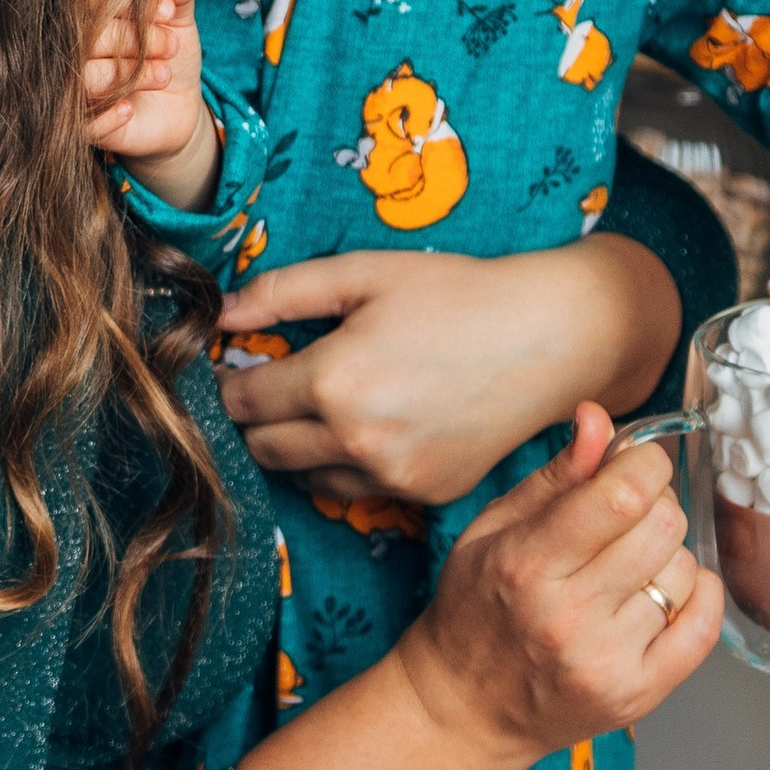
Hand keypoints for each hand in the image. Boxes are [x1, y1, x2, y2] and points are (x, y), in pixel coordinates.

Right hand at [84, 0, 217, 210]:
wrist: (179, 108)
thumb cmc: (169, 55)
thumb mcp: (179, 24)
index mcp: (94, 15)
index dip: (131, 1)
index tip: (169, 12)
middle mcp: (77, 49)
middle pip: (90, 36)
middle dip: (136, 38)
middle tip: (172, 46)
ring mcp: (76, 87)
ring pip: (85, 76)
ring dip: (128, 74)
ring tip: (165, 75)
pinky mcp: (83, 126)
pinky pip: (83, 122)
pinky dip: (106, 116)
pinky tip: (130, 109)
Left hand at [214, 239, 679, 506]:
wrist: (550, 337)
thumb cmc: (454, 293)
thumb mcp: (361, 274)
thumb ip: (280, 293)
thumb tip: (220, 315)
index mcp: (334, 383)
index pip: (242, 401)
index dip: (221, 384)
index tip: (220, 369)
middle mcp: (358, 441)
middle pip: (262, 448)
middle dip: (248, 418)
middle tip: (257, 385)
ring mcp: (394, 476)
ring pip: (302, 478)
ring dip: (290, 446)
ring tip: (307, 405)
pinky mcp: (425, 494)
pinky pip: (353, 490)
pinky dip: (338, 464)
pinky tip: (357, 425)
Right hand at [396, 407, 720, 767]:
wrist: (468, 705)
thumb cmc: (475, 607)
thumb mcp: (493, 529)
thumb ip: (555, 476)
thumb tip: (598, 418)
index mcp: (525, 564)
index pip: (619, 497)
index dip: (643, 462)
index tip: (637, 458)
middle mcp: (570, 615)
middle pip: (660, 528)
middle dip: (655, 502)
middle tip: (629, 509)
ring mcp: (608, 660)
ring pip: (684, 572)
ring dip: (666, 554)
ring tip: (629, 564)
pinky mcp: (639, 694)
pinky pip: (704, 627)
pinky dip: (699, 594)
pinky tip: (668, 588)